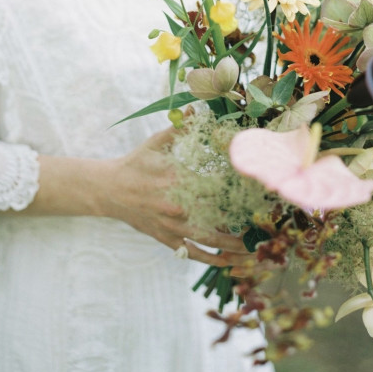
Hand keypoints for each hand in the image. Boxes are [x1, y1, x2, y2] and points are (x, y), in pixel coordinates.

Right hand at [100, 127, 254, 267]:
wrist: (108, 189)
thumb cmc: (134, 163)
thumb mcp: (155, 142)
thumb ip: (178, 129)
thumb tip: (194, 109)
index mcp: (178, 179)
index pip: (217, 186)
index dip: (238, 189)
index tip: (256, 190)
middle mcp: (177, 205)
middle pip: (219, 214)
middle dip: (243, 218)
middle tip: (265, 220)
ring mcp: (172, 225)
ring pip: (209, 238)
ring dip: (234, 245)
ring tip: (254, 246)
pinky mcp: (165, 238)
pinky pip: (192, 252)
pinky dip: (211, 259)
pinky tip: (229, 262)